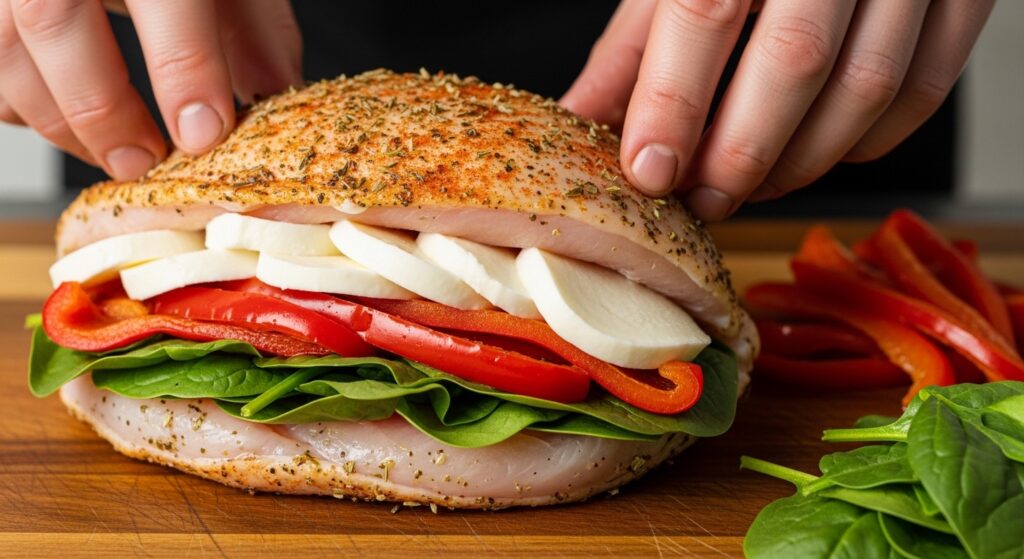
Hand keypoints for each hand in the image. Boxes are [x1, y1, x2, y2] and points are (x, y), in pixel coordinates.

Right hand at [0, 0, 301, 179]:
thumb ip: (253, 25)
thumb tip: (275, 95)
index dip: (184, 67)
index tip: (205, 132)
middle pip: (55, 20)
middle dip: (103, 109)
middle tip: (149, 163)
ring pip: (8, 51)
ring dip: (62, 122)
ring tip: (120, 156)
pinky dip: (25, 108)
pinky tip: (74, 125)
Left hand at [562, 0, 994, 220]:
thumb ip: (634, 45)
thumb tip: (584, 121)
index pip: (705, 10)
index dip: (673, 104)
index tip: (649, 172)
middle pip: (794, 60)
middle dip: (739, 153)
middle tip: (703, 198)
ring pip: (866, 86)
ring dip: (802, 161)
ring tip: (752, 184)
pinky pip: (923, 88)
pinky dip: (867, 142)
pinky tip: (818, 153)